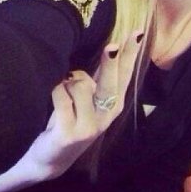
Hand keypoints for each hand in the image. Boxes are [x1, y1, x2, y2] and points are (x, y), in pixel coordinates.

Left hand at [16, 32, 143, 180]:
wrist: (52, 158)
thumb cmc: (73, 117)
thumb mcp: (92, 97)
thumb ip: (102, 76)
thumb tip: (113, 45)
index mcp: (115, 101)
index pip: (126, 72)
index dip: (131, 53)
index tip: (138, 33)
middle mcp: (108, 113)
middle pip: (110, 81)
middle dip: (111, 62)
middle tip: (112, 46)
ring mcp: (90, 125)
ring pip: (79, 85)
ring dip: (67, 81)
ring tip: (64, 91)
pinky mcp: (70, 133)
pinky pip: (61, 96)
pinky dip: (56, 90)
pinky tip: (56, 99)